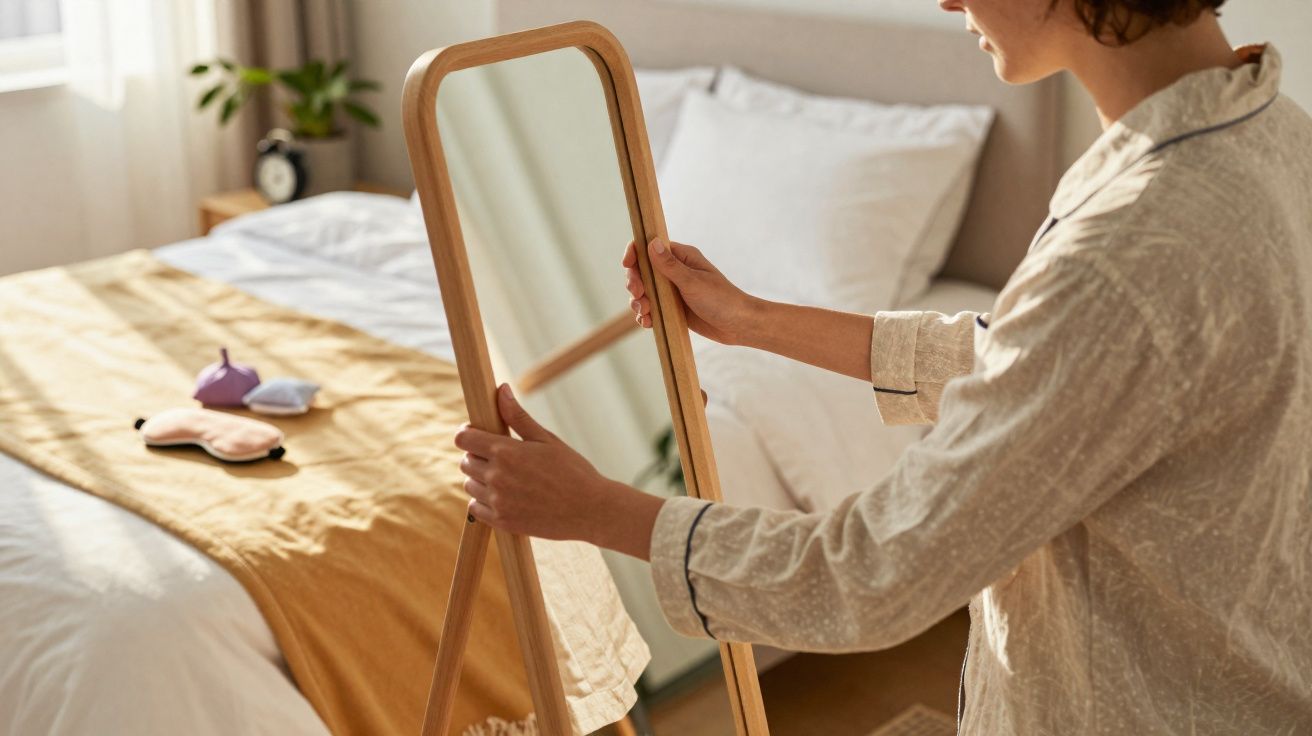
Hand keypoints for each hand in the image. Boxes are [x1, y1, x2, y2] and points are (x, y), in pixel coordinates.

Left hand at [453, 384, 663, 557]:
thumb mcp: (547, 439)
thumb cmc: (572, 471)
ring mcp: (498, 501)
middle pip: (465, 462)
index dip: (468, 434)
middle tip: (501, 458)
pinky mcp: (501, 521)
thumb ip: (518, 416)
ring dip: (481, 480)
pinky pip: (475, 508)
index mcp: (506, 452)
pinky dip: (484, 501)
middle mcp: (496, 477)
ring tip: (506, 478)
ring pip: (469, 485)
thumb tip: (501, 389)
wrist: (590, 510)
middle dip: (478, 456)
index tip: (478, 434)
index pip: (463, 439)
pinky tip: (505, 496)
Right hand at [622, 238, 754, 344]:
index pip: (649, 247)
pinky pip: (651, 309)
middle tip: (639, 295)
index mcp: (681, 257)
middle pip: (641, 271)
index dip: (634, 254)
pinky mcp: (672, 308)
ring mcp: (672, 291)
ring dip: (638, 302)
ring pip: (643, 292)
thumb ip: (670, 265)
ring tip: (645, 313)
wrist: (738, 326)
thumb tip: (651, 242)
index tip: (627, 265)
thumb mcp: (693, 282)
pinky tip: (648, 323)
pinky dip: (645, 316)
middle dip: (634, 283)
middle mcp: (674, 272)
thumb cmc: (721, 300)